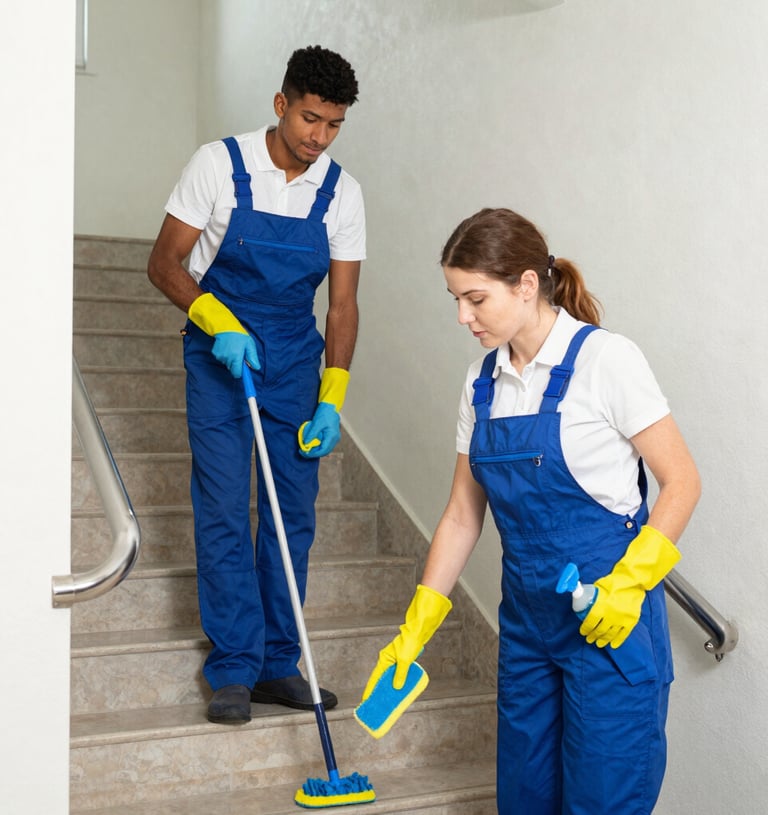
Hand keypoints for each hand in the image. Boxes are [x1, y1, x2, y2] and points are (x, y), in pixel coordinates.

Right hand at [210, 332, 259, 378]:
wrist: (225, 326)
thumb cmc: (239, 335)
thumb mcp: (249, 344)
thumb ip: (252, 357)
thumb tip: (256, 368)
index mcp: (236, 357)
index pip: (237, 373)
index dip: (240, 372)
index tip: (242, 368)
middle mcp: (227, 358)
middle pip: (232, 368)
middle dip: (236, 364)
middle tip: (238, 353)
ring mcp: (220, 356)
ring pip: (227, 363)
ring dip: (230, 359)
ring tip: (232, 348)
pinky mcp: (215, 353)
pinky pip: (221, 358)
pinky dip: (224, 355)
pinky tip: (226, 347)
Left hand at [297, 367, 349, 457]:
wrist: (330, 406)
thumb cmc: (325, 413)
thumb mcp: (317, 423)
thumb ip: (312, 434)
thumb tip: (306, 443)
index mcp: (332, 436)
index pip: (323, 450)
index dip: (313, 454)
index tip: (304, 452)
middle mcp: (335, 439)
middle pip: (324, 451)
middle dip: (313, 453)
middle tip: (303, 451)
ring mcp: (334, 438)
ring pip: (324, 449)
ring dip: (315, 450)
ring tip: (306, 447)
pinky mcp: (331, 436)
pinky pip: (324, 444)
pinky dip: (317, 445)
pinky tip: (311, 442)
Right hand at [362, 584, 451, 698]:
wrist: (418, 632)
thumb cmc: (410, 642)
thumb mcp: (405, 661)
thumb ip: (400, 674)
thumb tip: (397, 688)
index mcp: (384, 659)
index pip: (375, 677)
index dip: (371, 689)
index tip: (366, 700)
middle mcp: (388, 660)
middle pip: (382, 678)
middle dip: (380, 691)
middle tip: (377, 704)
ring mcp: (395, 660)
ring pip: (390, 677)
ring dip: (390, 687)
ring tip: (389, 700)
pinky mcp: (402, 660)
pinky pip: (398, 674)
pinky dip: (398, 682)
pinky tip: (400, 690)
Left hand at [580, 525, 680, 648]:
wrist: (632, 581)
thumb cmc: (614, 582)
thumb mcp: (599, 588)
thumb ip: (592, 595)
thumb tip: (580, 596)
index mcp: (601, 606)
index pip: (590, 622)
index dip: (585, 629)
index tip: (583, 632)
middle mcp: (610, 615)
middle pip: (599, 630)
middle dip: (593, 636)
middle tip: (589, 639)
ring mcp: (621, 619)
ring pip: (610, 634)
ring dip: (603, 640)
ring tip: (599, 643)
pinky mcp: (631, 621)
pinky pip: (623, 635)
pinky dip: (618, 641)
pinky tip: (613, 645)